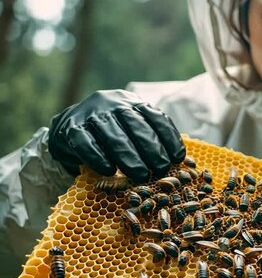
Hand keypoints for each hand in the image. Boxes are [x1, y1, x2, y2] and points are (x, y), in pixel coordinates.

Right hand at [48, 90, 185, 182]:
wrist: (67, 128)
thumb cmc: (110, 135)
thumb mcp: (131, 130)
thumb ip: (150, 139)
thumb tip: (178, 161)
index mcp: (132, 102)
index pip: (155, 117)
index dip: (169, 137)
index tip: (178, 158)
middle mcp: (112, 103)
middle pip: (135, 126)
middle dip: (151, 149)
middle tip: (161, 169)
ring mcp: (90, 114)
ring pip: (113, 135)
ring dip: (128, 157)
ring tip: (141, 175)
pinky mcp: (70, 128)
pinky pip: (85, 144)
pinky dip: (98, 158)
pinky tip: (109, 171)